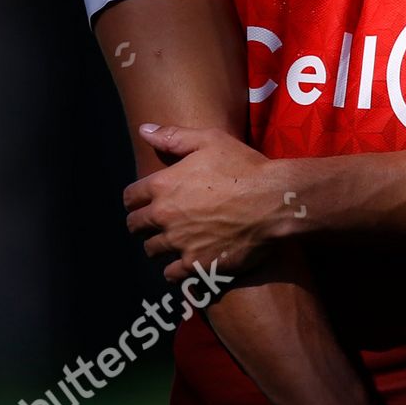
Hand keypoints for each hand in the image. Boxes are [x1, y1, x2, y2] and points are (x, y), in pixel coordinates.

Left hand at [123, 124, 281, 282]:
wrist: (275, 201)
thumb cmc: (245, 167)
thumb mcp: (210, 140)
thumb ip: (173, 137)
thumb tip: (143, 130)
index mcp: (163, 185)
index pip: (130, 198)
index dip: (135, 200)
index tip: (142, 203)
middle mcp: (165, 215)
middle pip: (135, 226)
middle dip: (141, 224)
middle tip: (154, 224)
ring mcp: (180, 242)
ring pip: (152, 250)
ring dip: (158, 246)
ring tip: (170, 243)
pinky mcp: (197, 264)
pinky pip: (171, 274)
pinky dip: (174, 270)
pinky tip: (184, 263)